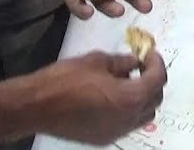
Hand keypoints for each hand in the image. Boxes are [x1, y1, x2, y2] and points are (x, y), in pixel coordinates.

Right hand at [26, 50, 167, 145]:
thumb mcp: (97, 61)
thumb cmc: (64, 80)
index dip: (157, 63)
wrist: (36, 106)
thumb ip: (122, 62)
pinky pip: (126, 124)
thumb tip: (135, 61)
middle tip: (142, 65)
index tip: (150, 54)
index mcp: (129, 98)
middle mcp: (127, 119)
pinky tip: (114, 96)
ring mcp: (115, 132)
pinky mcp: (102, 138)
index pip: (157, 80)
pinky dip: (128, 110)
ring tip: (129, 81)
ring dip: (142, 97)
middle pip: (154, 100)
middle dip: (152, 80)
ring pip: (143, 115)